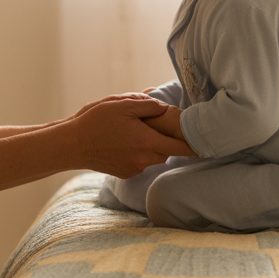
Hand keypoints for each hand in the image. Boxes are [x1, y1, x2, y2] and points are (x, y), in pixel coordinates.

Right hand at [72, 94, 193, 177]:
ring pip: (153, 156)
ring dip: (150, 145)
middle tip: (156, 123)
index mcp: (147, 142)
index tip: (206, 141)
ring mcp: (134, 168)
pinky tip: (122, 141)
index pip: (183, 147)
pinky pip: (140, 162)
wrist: (71, 145)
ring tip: (133, 130)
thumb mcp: (122, 104)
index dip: (196, 144)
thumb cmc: (96, 121)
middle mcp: (144, 160)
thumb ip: (148, 105)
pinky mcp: (124, 173)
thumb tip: (165, 108)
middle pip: (167, 151)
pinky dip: (137, 152)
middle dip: (166, 139)